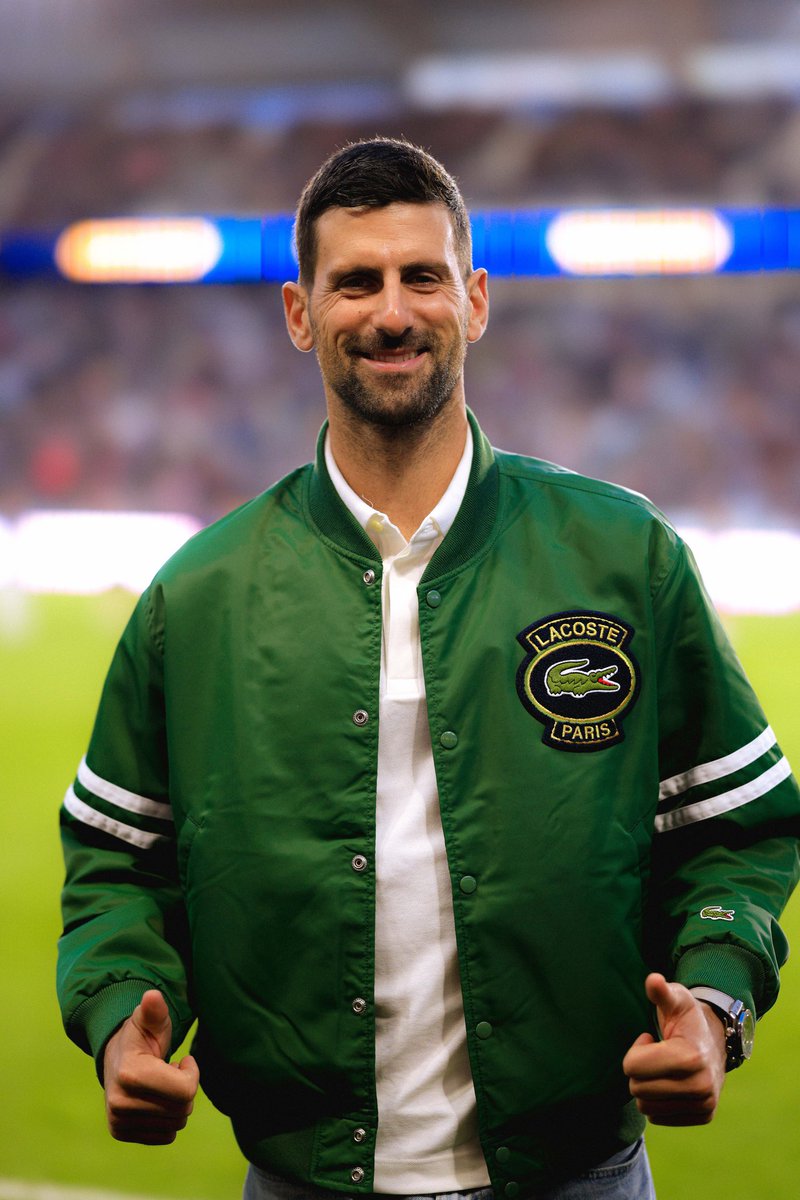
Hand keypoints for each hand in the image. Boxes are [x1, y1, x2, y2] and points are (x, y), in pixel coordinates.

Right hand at [103, 989, 198, 1143]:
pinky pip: (166, 1136)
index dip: (191, 1074)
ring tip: (161, 1085)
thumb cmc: (141, 1036)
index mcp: (129, 1074)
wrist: (115, 1057)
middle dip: (184, 1089)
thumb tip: (152, 997)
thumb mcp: (150, 1020)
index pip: (185, 1091)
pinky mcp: (121, 1133)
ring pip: (176, 1124)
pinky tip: (155, 1100)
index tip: (182, 1060)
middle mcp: (120, 1103)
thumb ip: (155, 1010)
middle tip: (169, 1072)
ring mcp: (118, 1121)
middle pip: (182, 1109)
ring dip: (176, 1104)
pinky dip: (168, 1119)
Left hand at [622, 973, 725, 1125]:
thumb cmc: (688, 1019)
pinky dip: (658, 1101)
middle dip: (639, 1069)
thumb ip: (662, 992)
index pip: (632, 1067)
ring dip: (648, 1086)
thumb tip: (653, 980)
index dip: (636, 1050)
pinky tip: (671, 1083)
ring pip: (645, 1106)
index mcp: (691, 1058)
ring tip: (664, 1068)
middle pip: (636, 1088)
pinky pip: (657, 1117)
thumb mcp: (677, 1000)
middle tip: (657, 1054)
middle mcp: (700, 1087)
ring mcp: (704, 1104)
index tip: (650, 1040)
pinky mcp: (703, 1116)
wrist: (717, 1042)